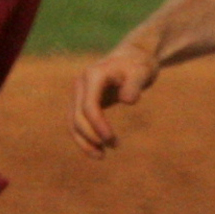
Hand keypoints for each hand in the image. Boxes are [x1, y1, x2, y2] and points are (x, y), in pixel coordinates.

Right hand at [71, 42, 158, 157]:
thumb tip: (129, 100)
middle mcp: (81, 84)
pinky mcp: (82, 101)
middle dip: (92, 136)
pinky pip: (77, 122)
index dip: (97, 126)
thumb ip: (135, 85)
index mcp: (93, 76)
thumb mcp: (142, 72)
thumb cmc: (139, 65)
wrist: (132, 57)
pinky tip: (98, 150)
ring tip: (101, 156)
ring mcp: (79, 93)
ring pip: (73, 122)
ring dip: (84, 141)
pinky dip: (85, 137)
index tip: (112, 141)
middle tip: (114, 147)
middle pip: (77, 116)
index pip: (89, 106)